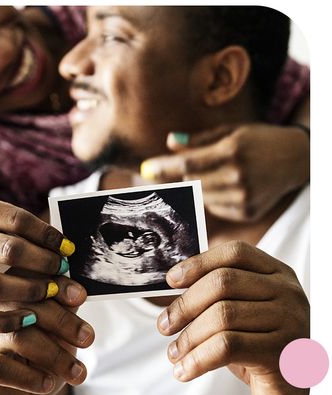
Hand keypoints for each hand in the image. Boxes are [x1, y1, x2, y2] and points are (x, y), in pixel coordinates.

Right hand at [0, 189, 76, 331]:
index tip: (68, 248)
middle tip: (63, 271)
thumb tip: (64, 248)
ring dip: (31, 291)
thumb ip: (18, 225)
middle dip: (44, 263)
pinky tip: (29, 318)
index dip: (48, 236)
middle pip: (10, 251)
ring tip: (52, 291)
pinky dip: (7, 321)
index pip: (17, 220)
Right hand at [0, 289, 94, 394]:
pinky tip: (46, 384)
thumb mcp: (55, 340)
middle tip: (87, 338)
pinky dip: (29, 376)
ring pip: (13, 337)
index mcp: (0, 300)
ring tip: (75, 371)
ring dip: (53, 355)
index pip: (25, 281)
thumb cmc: (32, 369)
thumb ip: (62, 315)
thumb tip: (77, 293)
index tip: (80, 298)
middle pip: (22, 307)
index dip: (55, 285)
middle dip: (62, 322)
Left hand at [140, 124, 309, 221]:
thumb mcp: (231, 132)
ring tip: (216, 173)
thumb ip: (199, 140)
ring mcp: (244, 198)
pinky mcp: (247, 212)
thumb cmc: (260, 140)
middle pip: (191, 182)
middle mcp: (238, 177)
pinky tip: (229, 186)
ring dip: (199, 186)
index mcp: (232, 151)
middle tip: (177, 169)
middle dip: (179, 176)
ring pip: (201, 197)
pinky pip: (215, 207)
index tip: (145, 169)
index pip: (188, 164)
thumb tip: (169, 141)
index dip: (164, 168)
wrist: (298, 159)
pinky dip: (214, 197)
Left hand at [157, 241, 308, 394]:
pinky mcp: (283, 353)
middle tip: (163, 325)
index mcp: (277, 273)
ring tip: (173, 353)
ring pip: (222, 316)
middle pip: (223, 282)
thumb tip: (172, 281)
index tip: (170, 280)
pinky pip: (227, 347)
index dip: (199, 262)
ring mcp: (290, 321)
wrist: (286, 391)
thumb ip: (215, 293)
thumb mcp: (238, 312)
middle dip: (185, 304)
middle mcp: (288, 292)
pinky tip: (184, 370)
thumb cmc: (254, 344)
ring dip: (188, 337)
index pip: (235, 253)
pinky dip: (198, 359)